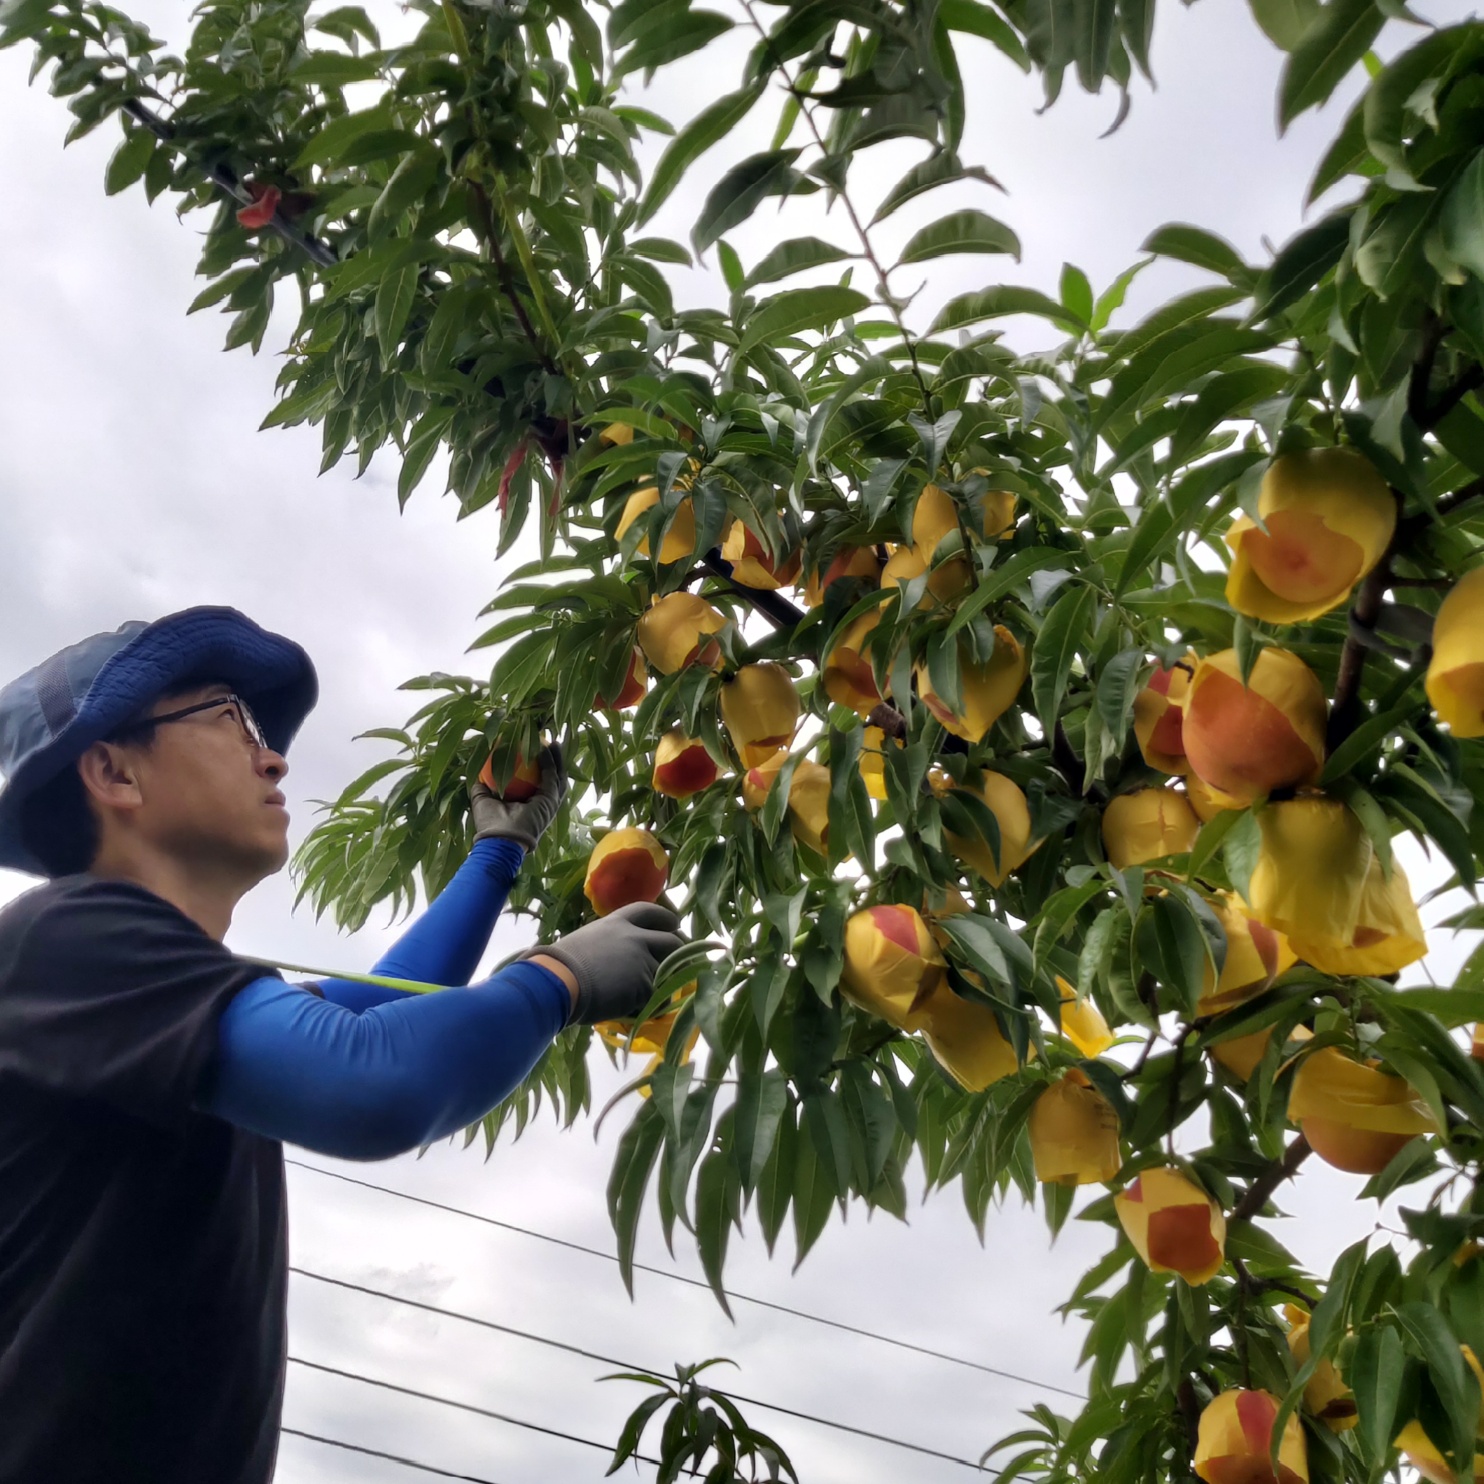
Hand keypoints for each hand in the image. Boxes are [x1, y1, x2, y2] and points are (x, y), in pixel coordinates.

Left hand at [470, 742, 567, 852]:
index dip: (539, 769)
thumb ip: (482, 788)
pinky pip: (551, 774)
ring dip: (557, 758)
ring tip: (553, 741)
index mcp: (530, 807)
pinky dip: (548, 760)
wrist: (500, 840)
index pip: (539, 784)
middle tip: (548, 743)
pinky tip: (543, 746)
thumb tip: (478, 775)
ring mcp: (550, 804)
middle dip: (555, 761)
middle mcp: (543, 806)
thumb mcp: (482, 801)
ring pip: (558, 775)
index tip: (533, 752)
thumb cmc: (490, 825)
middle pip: (554, 779)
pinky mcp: (551, 800)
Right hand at [526, 902, 686, 1025]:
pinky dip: (646, 1007)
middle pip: (671, 942)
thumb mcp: (586, 942)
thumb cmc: (559, 964)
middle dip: (679, 954)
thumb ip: (608, 944)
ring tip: (640, 998)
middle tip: (677, 967)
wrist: (558, 981)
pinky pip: (656, 998)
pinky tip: (628, 1010)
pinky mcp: (645, 984)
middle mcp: (635, 937)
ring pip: (665, 974)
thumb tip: (612, 958)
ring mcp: (642, 960)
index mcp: (617, 923)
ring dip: (657, 987)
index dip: (664, 918)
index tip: (674, 924)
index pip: (648, 911)